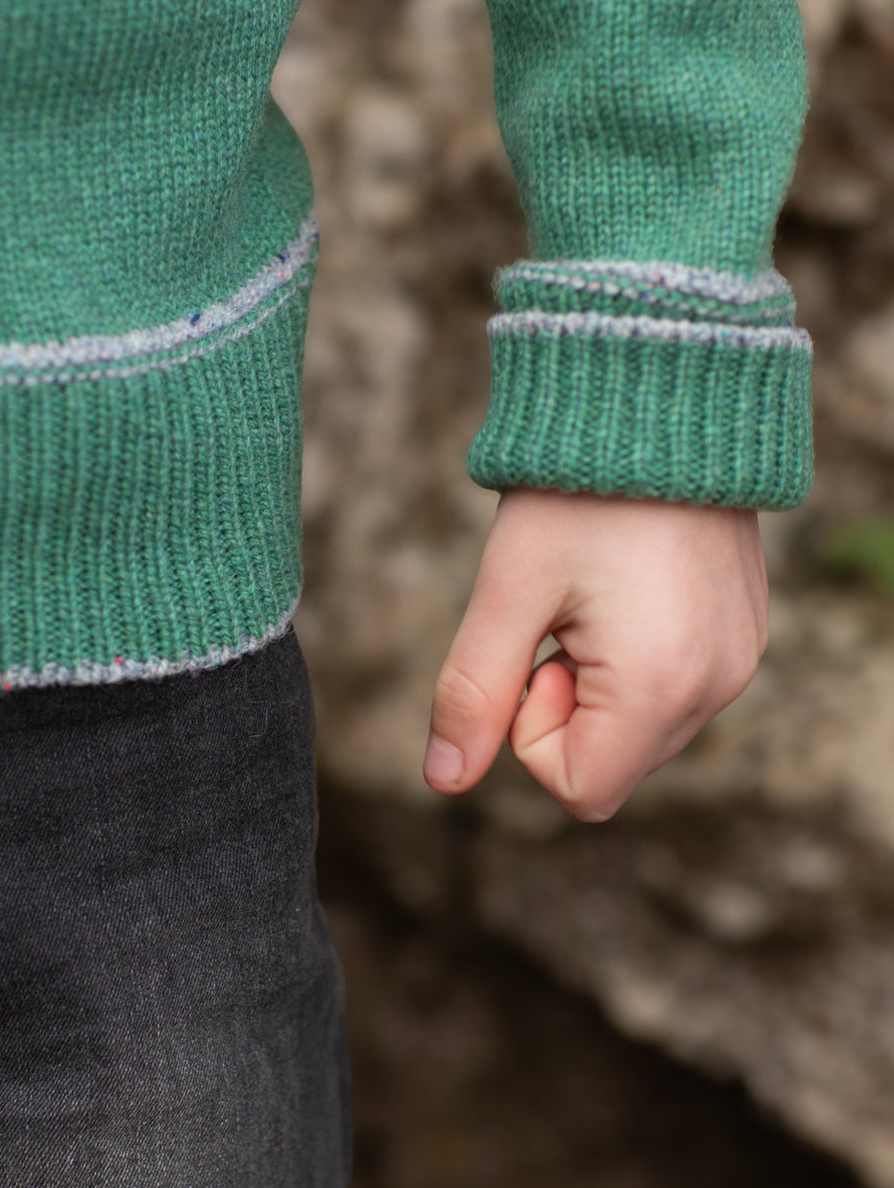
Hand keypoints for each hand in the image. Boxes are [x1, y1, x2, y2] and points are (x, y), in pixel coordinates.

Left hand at [422, 488, 768, 820]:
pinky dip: (636, 660)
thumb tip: (442, 780)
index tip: (536, 648)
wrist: (659, 398)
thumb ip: (473, 692)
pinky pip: (675, 690)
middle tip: (564, 614)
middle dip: (566, 705)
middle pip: (612, 763)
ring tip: (598, 593)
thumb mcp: (508, 590)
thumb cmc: (575, 491)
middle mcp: (717, 687)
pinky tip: (629, 585)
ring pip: (641, 730)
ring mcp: (739, 660)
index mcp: (660, 686)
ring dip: (600, 682)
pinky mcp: (744, 634)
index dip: (531, 731)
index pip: (580, 789)